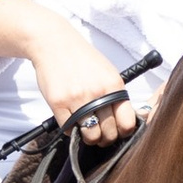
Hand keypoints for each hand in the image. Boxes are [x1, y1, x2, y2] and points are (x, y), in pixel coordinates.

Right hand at [0, 0, 142, 144]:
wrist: (54, 43)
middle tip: (102, 134)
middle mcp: (97, 93)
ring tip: (88, 131)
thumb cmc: (83, 59)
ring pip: (90, 135)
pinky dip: (72, 130)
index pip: (127, 122)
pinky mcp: (58, 103)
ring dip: (90, 138)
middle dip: (106, 138)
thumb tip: (127, 121)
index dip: (124, 132)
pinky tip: (73, 121)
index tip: (119, 132)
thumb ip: (117, 95)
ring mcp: (77, 99)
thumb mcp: (108, 72)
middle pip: (109, 132)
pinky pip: (69, 129)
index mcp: (114, 85)